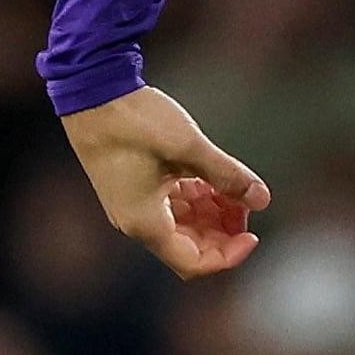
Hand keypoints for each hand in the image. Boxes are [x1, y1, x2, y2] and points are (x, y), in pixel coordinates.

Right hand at [61, 86, 269, 277]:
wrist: (92, 91)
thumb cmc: (134, 121)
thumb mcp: (188, 147)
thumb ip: (227, 175)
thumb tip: (262, 199)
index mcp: (146, 223)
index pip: (194, 263)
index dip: (228, 254)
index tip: (253, 232)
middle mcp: (136, 221)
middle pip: (190, 246)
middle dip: (223, 231)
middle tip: (247, 203)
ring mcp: (134, 205)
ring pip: (182, 225)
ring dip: (212, 213)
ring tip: (234, 186)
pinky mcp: (134, 187)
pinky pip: (171, 205)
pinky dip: (196, 197)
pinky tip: (213, 178)